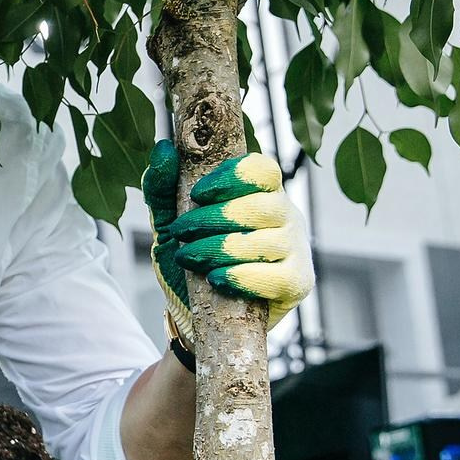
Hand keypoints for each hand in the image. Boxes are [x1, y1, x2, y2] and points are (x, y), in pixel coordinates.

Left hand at [143, 141, 313, 346]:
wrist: (196, 311)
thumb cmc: (190, 256)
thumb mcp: (169, 221)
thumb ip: (163, 187)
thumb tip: (163, 149)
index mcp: (262, 192)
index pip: (263, 170)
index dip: (231, 178)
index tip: (197, 194)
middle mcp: (286, 215)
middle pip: (262, 206)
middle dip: (213, 219)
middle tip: (180, 233)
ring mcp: (296, 249)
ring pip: (266, 241)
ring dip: (219, 249)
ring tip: (189, 258)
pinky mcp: (297, 282)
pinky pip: (277, 276)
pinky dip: (242, 277)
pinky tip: (216, 279)